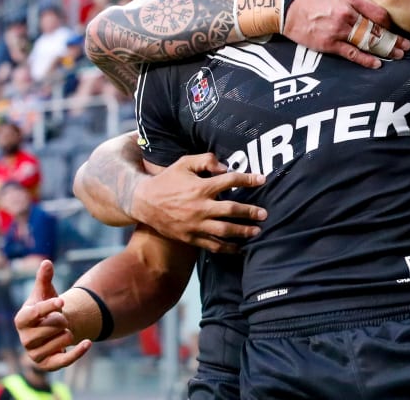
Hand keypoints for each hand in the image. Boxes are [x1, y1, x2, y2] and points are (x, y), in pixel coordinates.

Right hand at [15, 260, 91, 370]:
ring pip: (62, 339)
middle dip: (63, 319)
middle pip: (54, 325)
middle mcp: (25, 338)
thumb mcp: (44, 292)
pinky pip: (64, 360)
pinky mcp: (47, 365)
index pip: (34, 313)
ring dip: (68, 332)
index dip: (49, 306)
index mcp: (21, 319)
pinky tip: (88, 343)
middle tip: (60, 319)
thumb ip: (44, 278)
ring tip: (62, 330)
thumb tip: (46, 262)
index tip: (62, 301)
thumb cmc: (46, 308)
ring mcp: (34, 354)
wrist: (51, 329)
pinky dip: (78, 352)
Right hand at [130, 153, 268, 252]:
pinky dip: (227, 248)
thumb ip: (206, 160)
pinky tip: (239, 248)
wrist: (144, 202)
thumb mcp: (184, 163)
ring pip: (224, 230)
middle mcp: (200, 207)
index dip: (248, 179)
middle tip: (265, 213)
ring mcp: (195, 225)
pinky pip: (212, 245)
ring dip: (243, 231)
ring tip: (256, 231)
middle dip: (250, 212)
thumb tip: (226, 167)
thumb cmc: (168, 180)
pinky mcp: (190, 238)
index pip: (230, 181)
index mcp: (200, 187)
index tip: (262, 180)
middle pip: (231, 210)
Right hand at [283, 0, 409, 69]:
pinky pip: (352, 54)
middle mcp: (347, 15)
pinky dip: (366, 60)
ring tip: (397, 55)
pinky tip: (377, 63)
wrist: (285, 8)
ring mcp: (338, 30)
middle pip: (376, 29)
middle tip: (406, 46)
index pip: (378, 10)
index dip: (390, 20)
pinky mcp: (329, 44)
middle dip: (394, 38)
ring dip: (385, 50)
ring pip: (367, 43)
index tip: (398, 25)